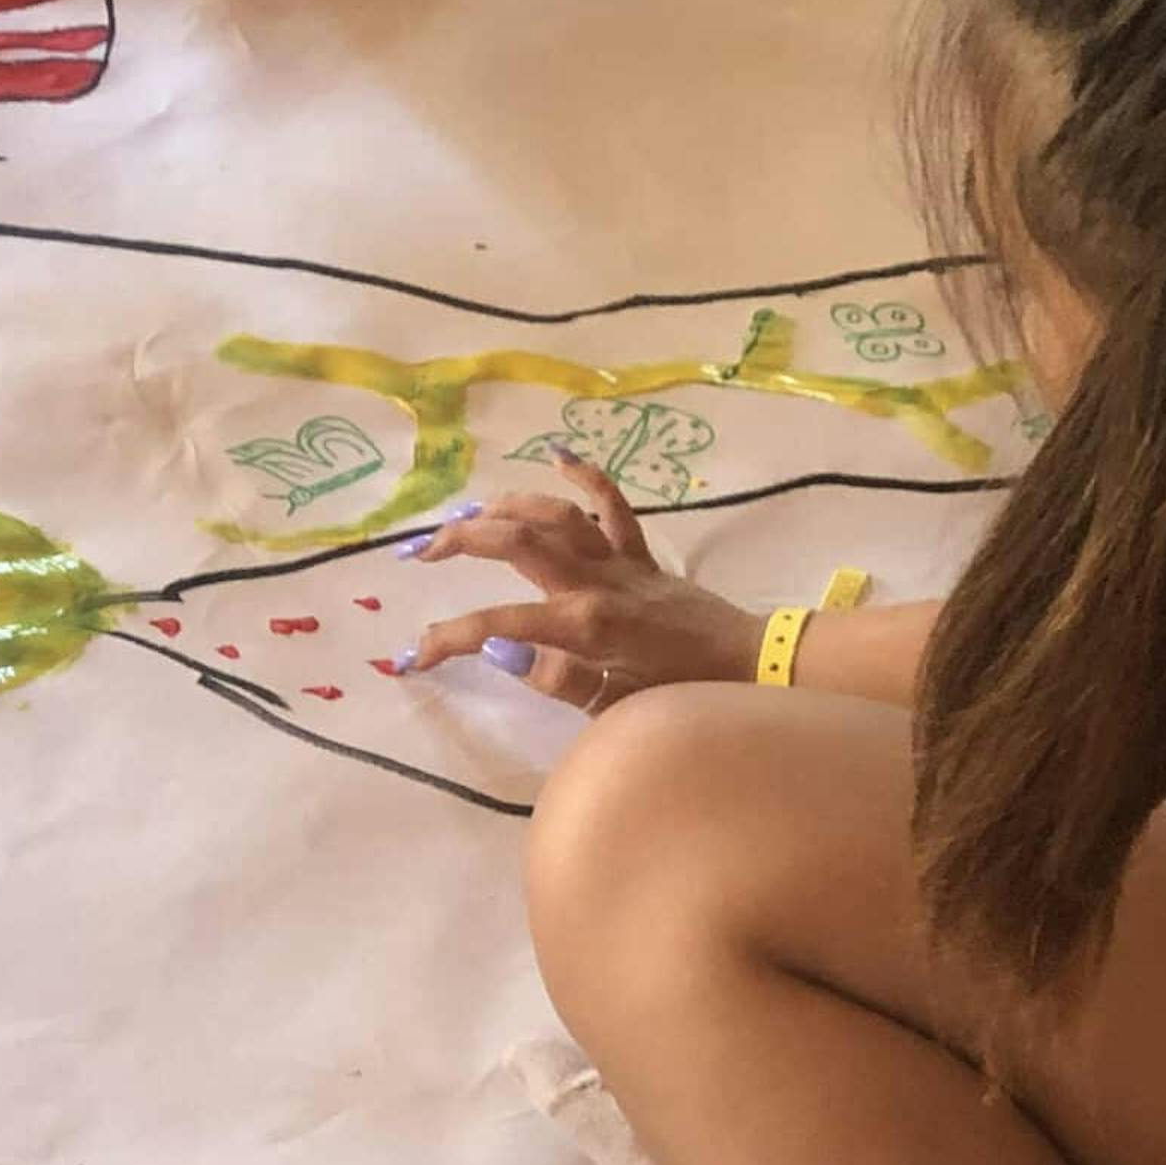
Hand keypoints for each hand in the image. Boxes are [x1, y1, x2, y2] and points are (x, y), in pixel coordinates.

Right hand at [393, 456, 765, 708]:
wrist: (751, 668)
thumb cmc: (682, 696)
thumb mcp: (616, 709)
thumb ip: (559, 681)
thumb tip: (503, 653)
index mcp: (583, 625)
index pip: (496, 625)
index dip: (448, 639)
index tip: (414, 656)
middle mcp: (595, 582)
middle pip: (515, 540)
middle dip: (460, 540)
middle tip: (421, 554)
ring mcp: (618, 561)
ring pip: (553, 514)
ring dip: (505, 508)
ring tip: (465, 518)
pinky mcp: (641, 555)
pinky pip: (612, 505)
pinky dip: (587, 475)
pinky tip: (560, 455)